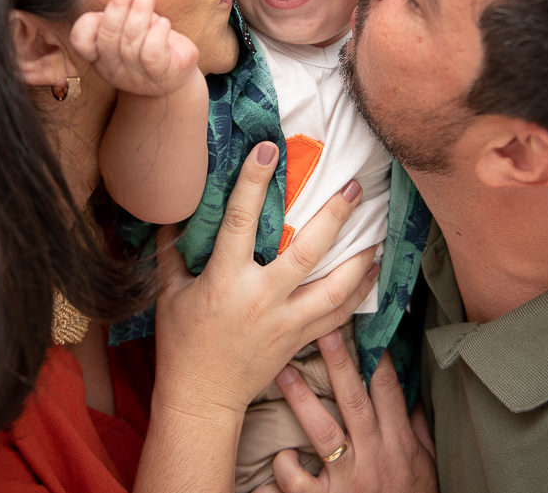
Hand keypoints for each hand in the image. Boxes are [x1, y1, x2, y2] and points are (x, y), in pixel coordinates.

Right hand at [70, 0, 198, 95]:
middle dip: (117, 7)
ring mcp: (136, 75)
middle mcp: (113, 67)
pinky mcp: (161, 74)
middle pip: (108, 36)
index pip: (80, 41)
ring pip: (132, 41)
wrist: (176, 75)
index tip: (101, 5)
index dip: (86, 24)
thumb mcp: (129, 27)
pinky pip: (152, 54)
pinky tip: (164, 22)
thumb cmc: (149, 43)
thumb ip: (121, 12)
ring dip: (140, 12)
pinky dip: (157, 34)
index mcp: (99, 54)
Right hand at [152, 141, 379, 419]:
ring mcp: (286, 321)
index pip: (241, 220)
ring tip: (378, 232)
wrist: (201, 398)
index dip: (254, 182)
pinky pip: (338, 314)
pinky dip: (359, 292)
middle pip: (306, 252)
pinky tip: (373, 272)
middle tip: (354, 188)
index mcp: (225, 280)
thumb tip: (174, 207)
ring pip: (335, 287)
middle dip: (333, 217)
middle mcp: (261, 298)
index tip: (268, 150)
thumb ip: (173, 249)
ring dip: (360, 259)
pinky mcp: (300, 339)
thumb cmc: (181, 342)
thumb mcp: (169, 292)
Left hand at [270, 332, 437, 492]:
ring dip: (300, 398)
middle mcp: (374, 455)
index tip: (364, 327)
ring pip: (322, 430)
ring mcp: (348, 478)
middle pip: (354, 399)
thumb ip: (417, 430)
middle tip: (322, 330)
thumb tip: (413, 396)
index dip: (377, 357)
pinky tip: (278, 454)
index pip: (388, 391)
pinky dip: (285, 465)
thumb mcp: (425, 465)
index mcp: (399, 442)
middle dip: (339, 362)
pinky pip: (297, 478)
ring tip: (281, 371)